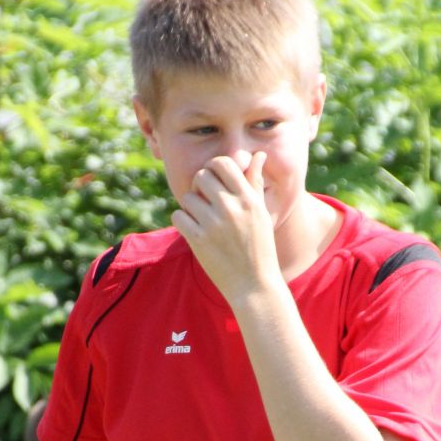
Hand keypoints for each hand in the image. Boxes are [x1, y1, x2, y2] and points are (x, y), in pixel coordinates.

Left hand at [171, 152, 279, 304]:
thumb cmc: (259, 247)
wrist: (254, 285)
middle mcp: (231, 207)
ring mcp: (214, 224)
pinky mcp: (198, 240)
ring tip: (202, 220)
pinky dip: (183, 222)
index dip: (213, 168)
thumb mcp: (261, 213)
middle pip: (201, 176)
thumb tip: (257, 155)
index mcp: (248, 198)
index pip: (222, 163)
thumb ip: (255, 182)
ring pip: (188, 197)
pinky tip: (194, 230)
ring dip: (191, 207)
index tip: (214, 181)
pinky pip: (178, 216)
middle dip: (200, 187)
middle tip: (206, 202)